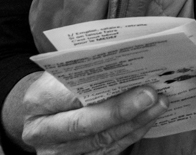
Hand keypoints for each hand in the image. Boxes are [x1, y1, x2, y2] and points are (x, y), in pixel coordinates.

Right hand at [20, 73, 167, 154]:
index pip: (70, 97)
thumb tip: (124, 51)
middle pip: (85, 125)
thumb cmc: (60, 84)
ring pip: (101, 141)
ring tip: (158, 104)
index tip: (132, 79)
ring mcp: (58, 153)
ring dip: (135, 123)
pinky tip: (148, 119)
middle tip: (151, 95)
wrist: (45, 112)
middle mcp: (41, 133)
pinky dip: (132, 134)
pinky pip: (108, 151)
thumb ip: (86, 65)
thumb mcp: (64, 70)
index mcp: (36, 102)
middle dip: (121, 111)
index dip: (100, 91)